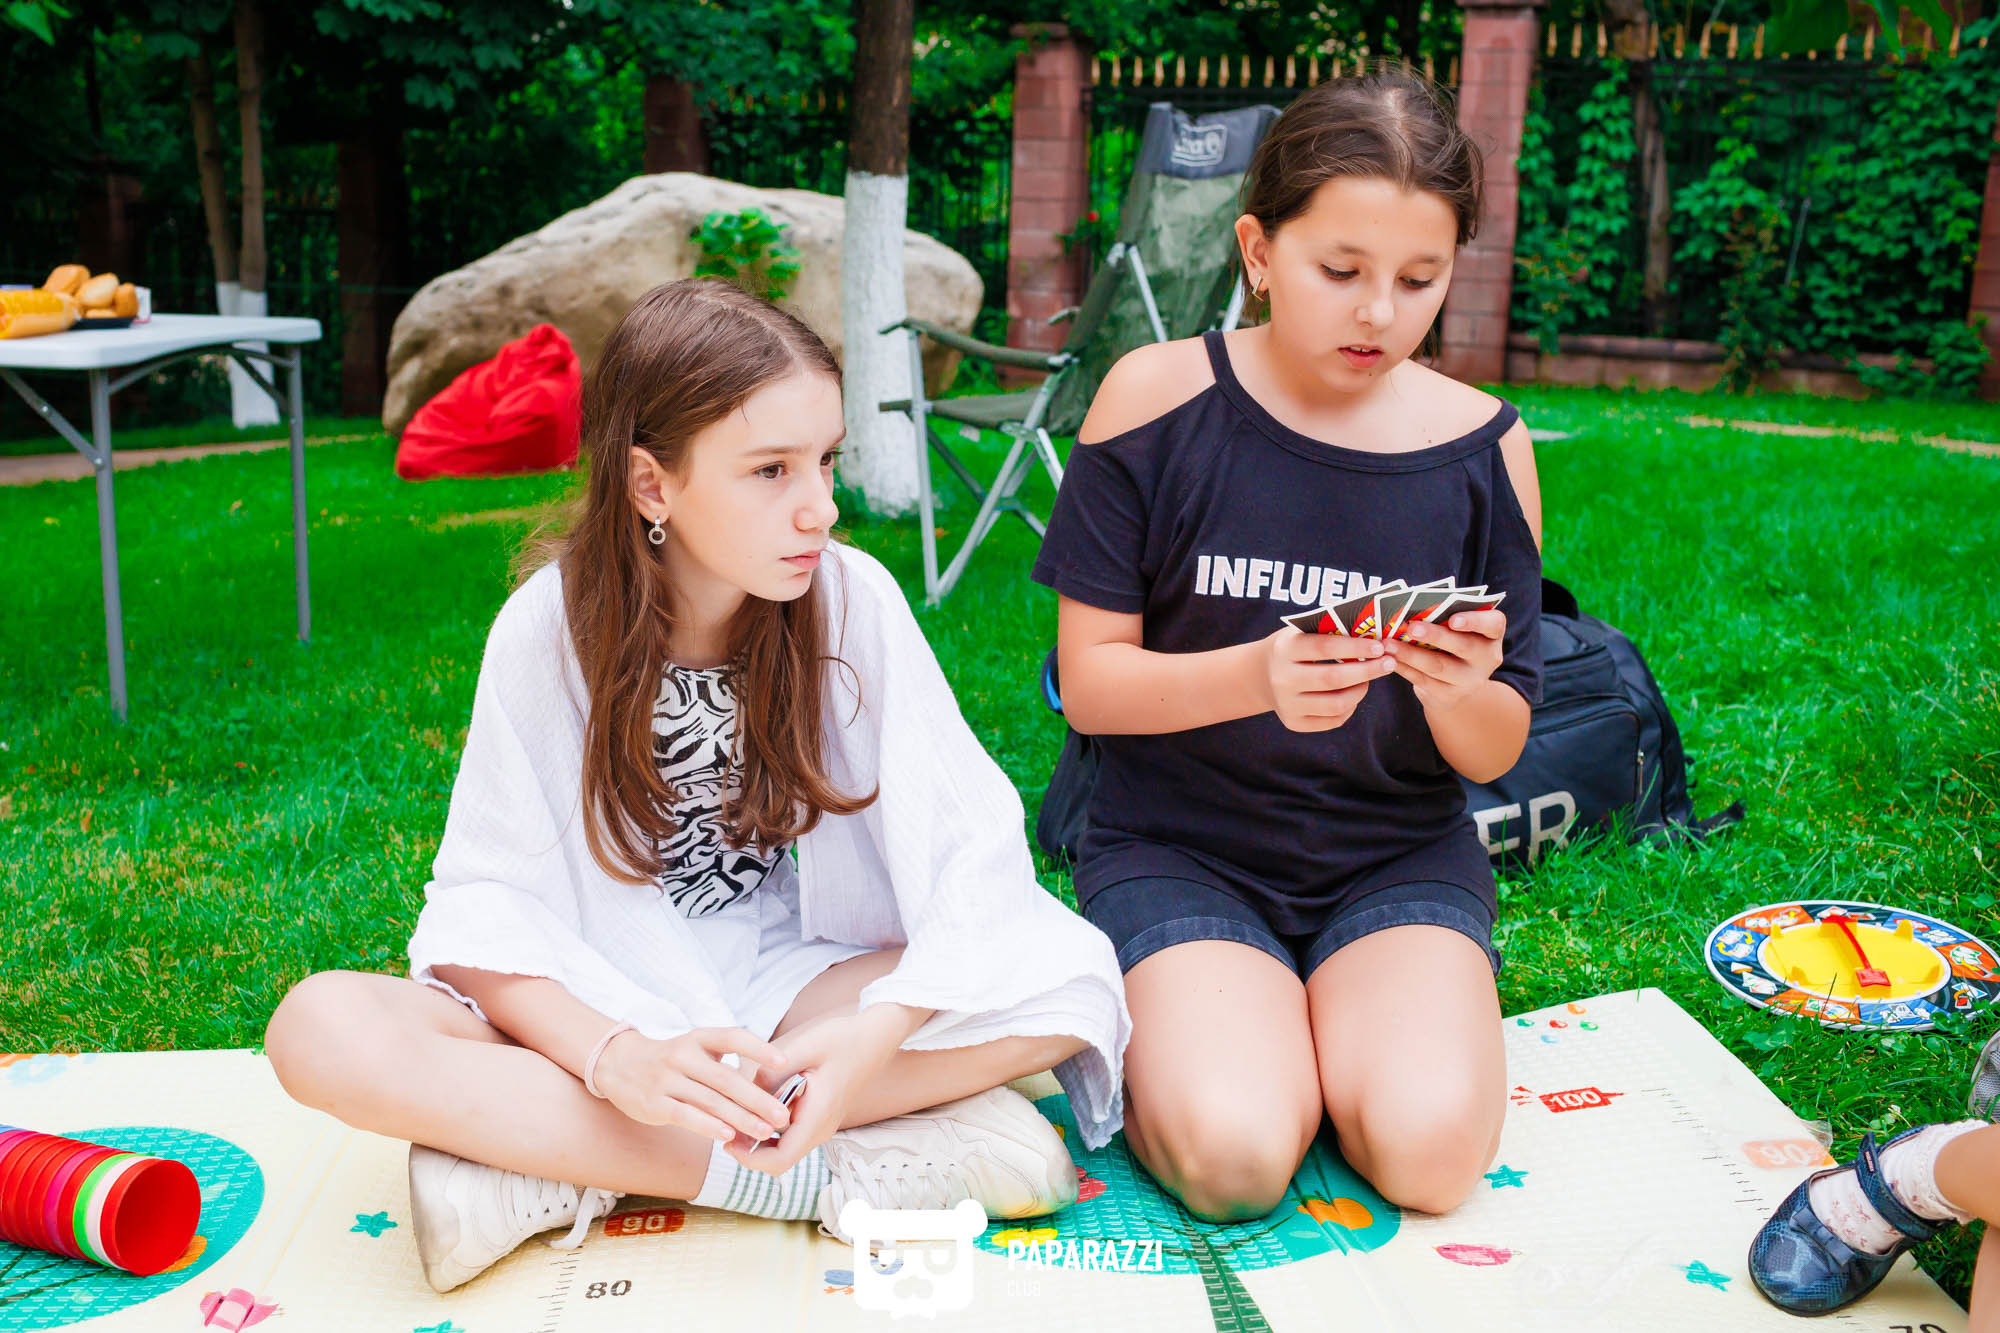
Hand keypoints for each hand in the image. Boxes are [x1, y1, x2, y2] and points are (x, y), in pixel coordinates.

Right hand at [593, 1026, 795, 1146]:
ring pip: (710, 1101)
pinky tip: (728, 1136)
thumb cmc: (671, 1061)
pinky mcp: (654, 1103)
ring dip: (741, 1118)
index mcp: (699, 1039)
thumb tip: (766, 1091)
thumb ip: (724, 1066)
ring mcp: (667, 1080)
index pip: (733, 1037)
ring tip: (764, 1132)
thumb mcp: (695, 1051)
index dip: (759, 1048)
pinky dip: (708, 1126)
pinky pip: (686, 1115)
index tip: (784, 1063)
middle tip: (782, 1116)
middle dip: (758, 1099)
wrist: (618, 1064)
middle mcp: (683, 1056)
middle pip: (726, 1078)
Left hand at [741, 1007, 909, 1173]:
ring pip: (782, 1149)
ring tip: (735, 1113)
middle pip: (778, 1160)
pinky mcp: (818, 1118)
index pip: (780, 1159)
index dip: (749, 1158)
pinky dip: (769, 1128)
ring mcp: (821, 1126)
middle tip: (724, 1126)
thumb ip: (772, 1071)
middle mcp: (820, 1129)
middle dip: (748, 1151)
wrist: (874, 1037)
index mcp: (817, 1116)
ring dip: (758, 1140)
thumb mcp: (804, 1047)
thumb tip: (744, 1091)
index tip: (727, 1141)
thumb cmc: (842, 1039)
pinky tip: (755, 1104)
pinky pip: (789, 1135)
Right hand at [1259, 627, 1396, 731]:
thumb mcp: (1302, 632)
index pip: (1324, 647)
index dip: (1355, 647)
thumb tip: (1373, 633)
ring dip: (1360, 691)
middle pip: (1333, 678)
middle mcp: (1282, 678)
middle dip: (1367, 670)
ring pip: (1336, 703)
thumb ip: (1330, 632)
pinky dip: (1349, 708)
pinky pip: (1332, 720)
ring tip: (1368, 680)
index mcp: (1285, 649)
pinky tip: (1352, 695)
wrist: (1261, 675)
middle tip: (1389, 663)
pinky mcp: (1293, 722)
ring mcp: (1287, 704)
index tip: (1379, 646)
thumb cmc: (1293, 648)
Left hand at [1383, 609, 1507, 713]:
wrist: (1457, 685)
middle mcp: (1486, 658)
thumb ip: (1445, 616)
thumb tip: (1412, 607)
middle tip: (1411, 627)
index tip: (1454, 619)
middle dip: (1436, 636)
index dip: (1475, 621)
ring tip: (1388, 644)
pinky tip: (1389, 659)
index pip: (1494, 624)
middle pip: (1463, 646)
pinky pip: (1423, 680)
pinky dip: (1404, 668)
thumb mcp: (1459, 630)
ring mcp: (1469, 680)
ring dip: (1411, 654)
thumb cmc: (1453, 642)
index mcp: (1492, 635)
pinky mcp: (1449, 695)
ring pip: (1438, 666)